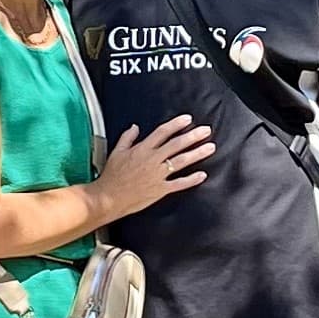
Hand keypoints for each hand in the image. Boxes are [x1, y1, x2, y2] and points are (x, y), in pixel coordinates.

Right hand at [95, 116, 213, 220]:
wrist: (108, 197)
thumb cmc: (111, 176)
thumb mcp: (116, 152)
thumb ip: (127, 138)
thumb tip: (135, 127)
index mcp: (142, 149)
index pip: (162, 132)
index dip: (176, 124)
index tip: (188, 119)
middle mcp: (152, 160)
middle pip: (176, 144)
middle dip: (193, 136)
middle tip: (206, 130)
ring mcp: (158, 175)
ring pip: (181, 161)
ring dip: (197, 153)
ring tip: (210, 147)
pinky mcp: (160, 189)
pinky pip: (179, 183)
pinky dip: (191, 179)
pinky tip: (202, 175)